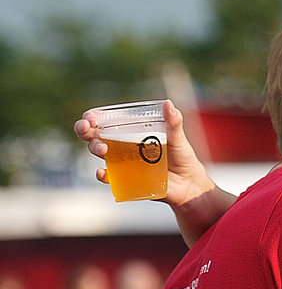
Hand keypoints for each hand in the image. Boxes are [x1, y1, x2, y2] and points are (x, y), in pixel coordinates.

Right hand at [74, 100, 215, 208]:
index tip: (90, 118)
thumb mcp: (178, 138)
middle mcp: (122, 145)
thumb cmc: (181, 156)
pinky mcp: (127, 180)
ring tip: (103, 149)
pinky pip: (110, 178)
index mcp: (130, 130)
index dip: (92, 118)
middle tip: (88, 129)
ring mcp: (123, 163)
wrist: (189, 184)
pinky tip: (102, 173)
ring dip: (95, 148)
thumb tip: (169, 104)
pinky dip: (103, 175)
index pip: (104, 120)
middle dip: (84, 131)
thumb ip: (173, 122)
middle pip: (94, 135)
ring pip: (99, 154)